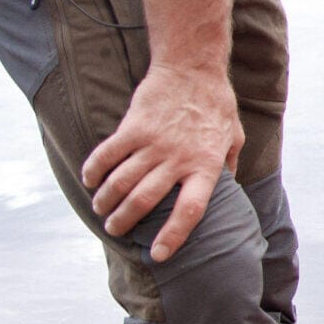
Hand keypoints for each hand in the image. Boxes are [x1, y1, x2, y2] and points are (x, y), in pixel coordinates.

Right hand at [80, 63, 241, 262]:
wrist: (193, 68)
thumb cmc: (216, 106)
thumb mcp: (233, 138)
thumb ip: (227, 167)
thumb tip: (227, 192)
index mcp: (206, 166)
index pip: (190, 210)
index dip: (173, 235)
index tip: (159, 255)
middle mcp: (179, 158)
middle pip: (145, 201)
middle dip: (124, 221)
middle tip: (114, 229)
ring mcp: (154, 143)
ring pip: (122, 182)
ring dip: (106, 201)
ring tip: (101, 210)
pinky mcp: (133, 127)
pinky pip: (107, 155)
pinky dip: (94, 170)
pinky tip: (90, 180)